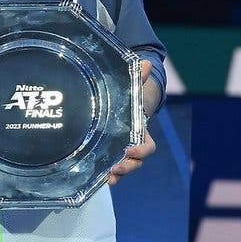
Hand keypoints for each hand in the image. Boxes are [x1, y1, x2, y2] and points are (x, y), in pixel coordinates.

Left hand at [108, 61, 156, 185]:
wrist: (119, 109)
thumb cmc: (127, 101)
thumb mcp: (131, 90)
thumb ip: (138, 78)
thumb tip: (145, 62)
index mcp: (141, 133)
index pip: (148, 147)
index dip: (141, 150)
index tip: (129, 149)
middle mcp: (132, 146)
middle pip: (135, 163)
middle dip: (127, 167)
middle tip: (115, 168)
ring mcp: (120, 154)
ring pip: (123, 169)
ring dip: (116, 176)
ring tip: (107, 179)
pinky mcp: (107, 157)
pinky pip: (108, 170)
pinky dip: (103, 176)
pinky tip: (93, 179)